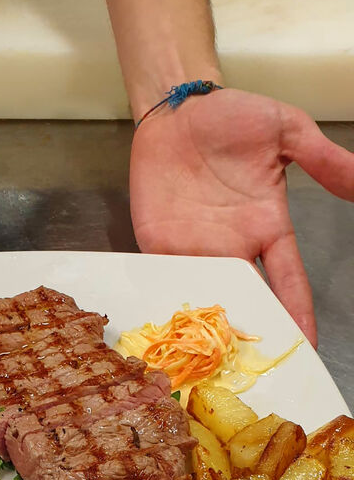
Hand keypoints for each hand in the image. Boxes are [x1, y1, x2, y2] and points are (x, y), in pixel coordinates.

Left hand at [130, 88, 353, 346]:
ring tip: (219, 365)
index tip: (308, 343)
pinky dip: (169, 301)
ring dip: (212, 327)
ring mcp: (194, 247)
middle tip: (261, 369)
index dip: (297, 310)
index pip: (288, 278)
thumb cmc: (231, 118)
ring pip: (207, 296)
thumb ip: (322, 159)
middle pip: (248, 298)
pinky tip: (173, 331)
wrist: (177, 110)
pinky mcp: (158, 243)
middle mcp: (231, 246)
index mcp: (266, 226)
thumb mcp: (285, 130)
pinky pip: (165, 278)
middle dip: (255, 332)